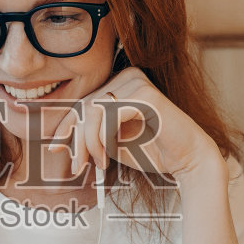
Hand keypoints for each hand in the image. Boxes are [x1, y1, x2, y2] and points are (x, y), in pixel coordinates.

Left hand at [56, 67, 221, 182]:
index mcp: (120, 83)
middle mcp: (128, 76)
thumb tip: (56, 143)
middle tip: (79, 167)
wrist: (187, 160)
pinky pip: (110, 114)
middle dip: (77, 141)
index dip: (65, 127)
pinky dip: (103, 138)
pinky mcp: (146, 95)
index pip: (82, 102)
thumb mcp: (111, 144)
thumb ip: (88, 137)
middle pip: (84, 106)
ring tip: (99, 163)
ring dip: (89, 142)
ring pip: (93, 110)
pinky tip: (109, 157)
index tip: (55, 149)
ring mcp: (137, 83)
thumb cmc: (152, 151)